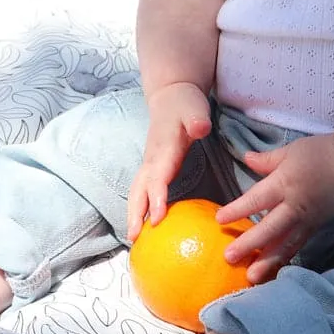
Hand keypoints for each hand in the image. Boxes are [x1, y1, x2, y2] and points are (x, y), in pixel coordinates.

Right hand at [127, 83, 211, 240]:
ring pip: (137, 192)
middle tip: (134, 238)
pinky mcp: (152, 168)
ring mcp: (150, 164)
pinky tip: (144, 225)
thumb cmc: (185, 104)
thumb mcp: (195, 107)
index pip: (157, 177)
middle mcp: (152, 160)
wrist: (170, 95)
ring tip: (133, 238)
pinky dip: (139, 208)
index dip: (156, 198)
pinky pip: (143, 191)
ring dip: (133, 214)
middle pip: (138, 190)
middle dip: (135, 213)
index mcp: (164, 149)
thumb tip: (200, 129)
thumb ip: (197, 120)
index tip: (157, 219)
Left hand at [216, 133, 333, 282]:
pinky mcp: (316, 227)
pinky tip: (274, 270)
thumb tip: (246, 158)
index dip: (237, 210)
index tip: (219, 220)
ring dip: (267, 261)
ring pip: (284, 244)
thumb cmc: (321, 153)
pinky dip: (285, 258)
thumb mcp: (291, 151)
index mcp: (285, 183)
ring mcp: (306, 219)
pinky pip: (298, 245)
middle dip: (249, 244)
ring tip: (251, 277)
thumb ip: (267, 160)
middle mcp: (294, 206)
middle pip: (269, 228)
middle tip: (229, 257)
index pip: (257, 199)